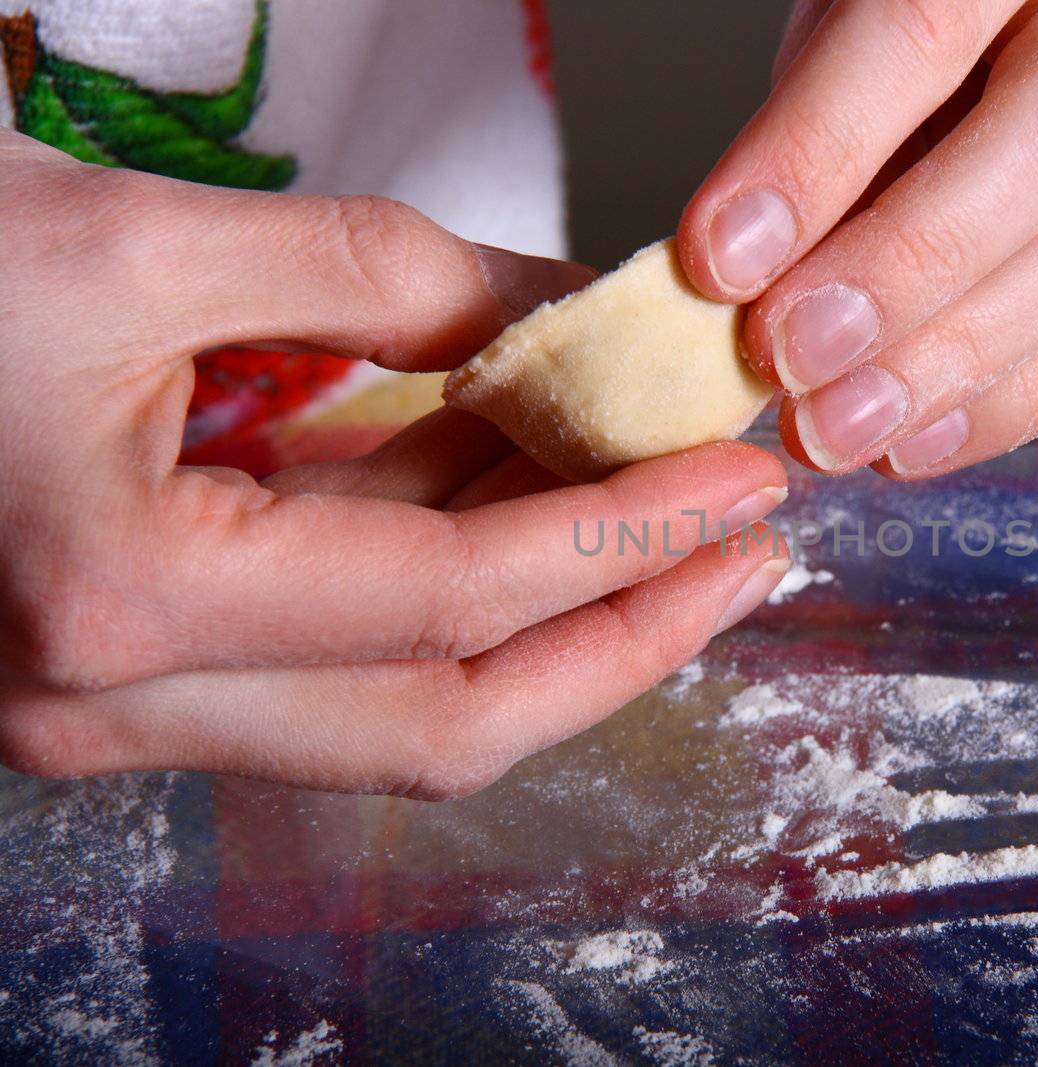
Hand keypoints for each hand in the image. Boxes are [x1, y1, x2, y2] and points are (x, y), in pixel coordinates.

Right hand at [0, 132, 789, 797]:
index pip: (452, 600)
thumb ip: (378, 278)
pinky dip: (457, 593)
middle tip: (749, 557)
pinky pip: (340, 662)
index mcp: (122, 603)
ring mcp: (119, 712)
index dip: (618, 537)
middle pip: (447, 722)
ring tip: (681, 534)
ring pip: (402, 712)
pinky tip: (544, 511)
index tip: (737, 479)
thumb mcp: (144, 243)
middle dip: (624, 638)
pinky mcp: (135, 678)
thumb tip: (557, 320)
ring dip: (556, 622)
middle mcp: (117, 704)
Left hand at [679, 0, 1037, 476]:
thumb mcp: (851, 27)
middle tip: (790, 362)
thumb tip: (742, 284)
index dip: (819, 152)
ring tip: (839, 429)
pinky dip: (1015, 400)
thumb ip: (813, 131)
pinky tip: (919, 440)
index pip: (924, 28)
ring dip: (954, 366)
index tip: (719, 260)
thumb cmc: (923, 25)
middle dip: (904, 275)